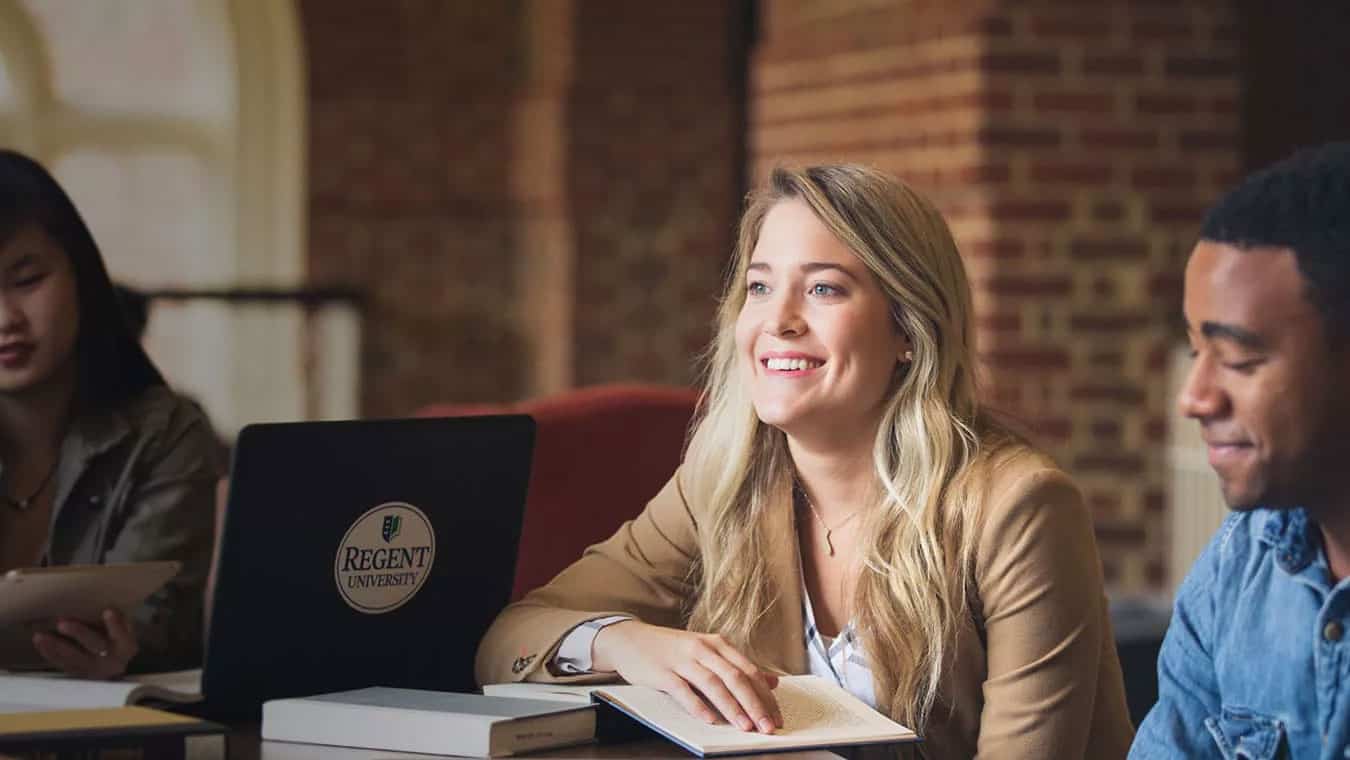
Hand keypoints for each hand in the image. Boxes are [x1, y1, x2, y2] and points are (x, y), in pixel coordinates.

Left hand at [32, 609, 138, 678]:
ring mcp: (92, 669)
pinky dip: (49, 654)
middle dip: (78, 633)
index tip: (107, 611)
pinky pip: (62, 664)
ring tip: (40, 636)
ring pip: (73, 657)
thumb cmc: (118, 641)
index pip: (121, 634)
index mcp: (125, 646)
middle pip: (94, 645)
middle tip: (62, 623)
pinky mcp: (78, 673)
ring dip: (55, 646)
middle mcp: (110, 660)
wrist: (115, 669)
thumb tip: (107, 606)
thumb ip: (119, 621)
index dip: (115, 624)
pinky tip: (40, 643)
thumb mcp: (126, 631)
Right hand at [592, 621, 781, 732]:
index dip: (765, 696)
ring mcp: (682, 659)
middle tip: (767, 727)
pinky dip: (697, 706)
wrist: (629, 639)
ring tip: (745, 727)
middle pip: (735, 677)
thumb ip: (738, 667)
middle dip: (754, 704)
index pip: (749, 671)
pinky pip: (683, 690)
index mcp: (718, 644)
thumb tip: (773, 682)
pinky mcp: (662, 672)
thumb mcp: (707, 652)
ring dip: (731, 707)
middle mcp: (703, 649)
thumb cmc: (672, 650)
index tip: (776, 717)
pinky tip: (709, 720)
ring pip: (713, 684)